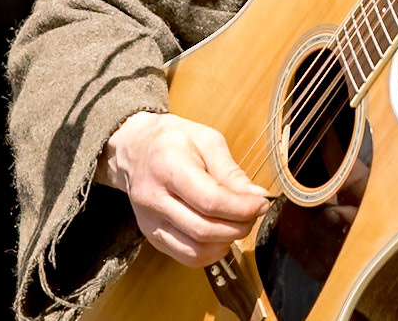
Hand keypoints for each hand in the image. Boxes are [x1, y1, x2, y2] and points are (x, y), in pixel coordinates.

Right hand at [97, 111, 271, 267]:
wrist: (135, 148)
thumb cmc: (173, 140)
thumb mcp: (207, 141)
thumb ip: (230, 172)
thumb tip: (257, 197)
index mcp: (167, 165)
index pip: (209, 200)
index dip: (242, 208)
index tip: (262, 204)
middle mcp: (152, 197)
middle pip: (203, 230)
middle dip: (238, 227)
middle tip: (254, 214)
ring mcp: (149, 221)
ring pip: (195, 251)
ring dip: (226, 242)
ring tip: (237, 223)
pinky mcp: (151, 236)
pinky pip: (186, 257)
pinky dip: (210, 252)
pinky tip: (220, 234)